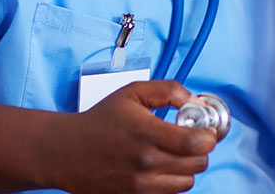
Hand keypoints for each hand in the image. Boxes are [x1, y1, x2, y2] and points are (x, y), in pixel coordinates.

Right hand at [41, 80, 217, 193]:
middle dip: (200, 149)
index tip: (204, 128)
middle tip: (190, 138)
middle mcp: (146, 163)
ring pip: (187, 183)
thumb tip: (194, 101)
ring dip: (187, 167)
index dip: (208, 135)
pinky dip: (172, 181)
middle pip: (197, 164)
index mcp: (147, 134)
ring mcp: (141, 185)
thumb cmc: (100, 120)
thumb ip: (168, 91)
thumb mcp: (133, 92)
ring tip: (174, 153)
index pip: (196, 143)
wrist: (66, 151)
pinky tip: (161, 166)